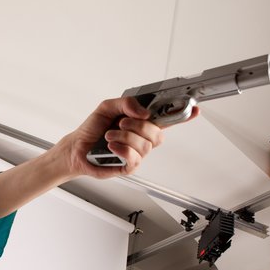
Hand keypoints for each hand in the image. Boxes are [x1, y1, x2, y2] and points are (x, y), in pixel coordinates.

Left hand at [52, 96, 199, 178]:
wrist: (76, 148)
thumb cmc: (92, 129)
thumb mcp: (107, 107)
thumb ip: (126, 103)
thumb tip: (142, 112)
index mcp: (140, 123)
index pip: (167, 119)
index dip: (183, 115)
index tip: (193, 108)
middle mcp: (142, 139)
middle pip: (158, 133)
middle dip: (139, 126)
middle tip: (122, 122)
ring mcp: (137, 154)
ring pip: (145, 145)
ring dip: (125, 137)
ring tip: (109, 135)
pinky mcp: (128, 167)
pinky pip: (135, 158)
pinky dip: (123, 149)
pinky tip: (112, 147)